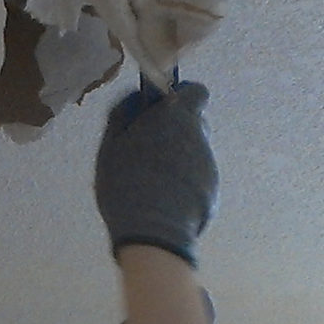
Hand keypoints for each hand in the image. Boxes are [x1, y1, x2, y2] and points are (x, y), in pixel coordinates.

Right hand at [93, 80, 216, 264]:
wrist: (152, 233)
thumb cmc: (126, 184)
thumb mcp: (110, 145)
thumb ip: (123, 115)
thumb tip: (135, 98)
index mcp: (177, 117)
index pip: (195, 91)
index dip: (179, 97)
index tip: (159, 109)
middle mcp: (199, 137)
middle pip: (195, 122)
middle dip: (176, 129)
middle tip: (150, 147)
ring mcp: (209, 165)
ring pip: (194, 152)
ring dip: (178, 158)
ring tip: (152, 180)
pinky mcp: (212, 192)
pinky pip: (196, 179)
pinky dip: (183, 184)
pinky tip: (162, 201)